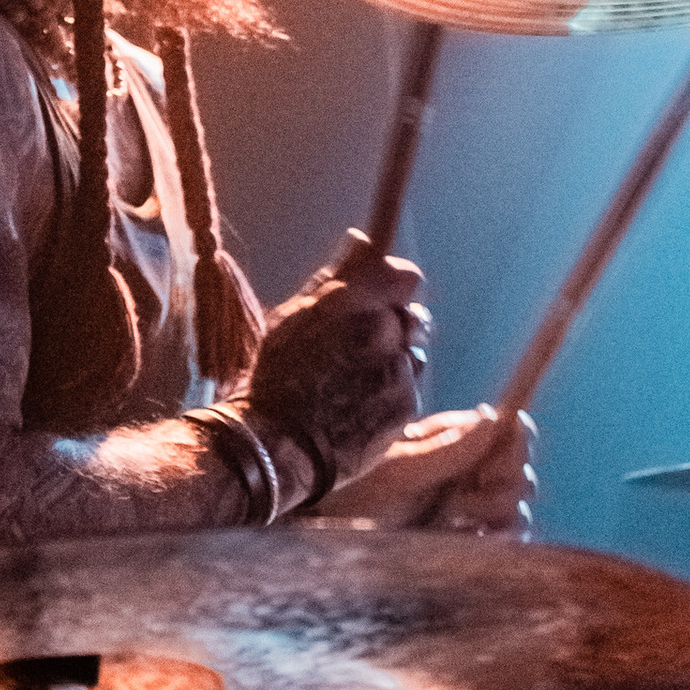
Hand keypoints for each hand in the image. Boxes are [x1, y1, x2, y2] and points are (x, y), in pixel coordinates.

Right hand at [244, 231, 429, 497]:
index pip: (406, 277)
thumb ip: (334, 278)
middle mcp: (380, 330)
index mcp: (350, 301)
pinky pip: (409, 388)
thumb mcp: (293, 317)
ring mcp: (397, 369)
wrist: (279, 446)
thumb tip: (362, 242)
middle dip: (393, 329)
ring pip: (412, 355)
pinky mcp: (407, 404)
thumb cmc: (277, 379)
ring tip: (354, 383)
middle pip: (412, 318)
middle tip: (359, 350)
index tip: (385, 298)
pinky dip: (392, 394)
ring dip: (394, 362)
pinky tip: (360, 407)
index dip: (396, 287)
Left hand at [305, 406, 536, 533]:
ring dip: (494, 512)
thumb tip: (493, 418)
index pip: (507, 432)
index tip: (490, 464)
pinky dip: (493, 537)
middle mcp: (461, 469)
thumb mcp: (395, 469)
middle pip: (517, 471)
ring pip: (513, 506)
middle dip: (501, 484)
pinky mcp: (458, 538)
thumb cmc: (347, 491)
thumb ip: (447, 448)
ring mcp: (461, 505)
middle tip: (465, 496)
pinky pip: (499, 538)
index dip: (511, 447)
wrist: (318, 529)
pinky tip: (468, 537)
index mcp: (448, 439)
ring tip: (456, 517)